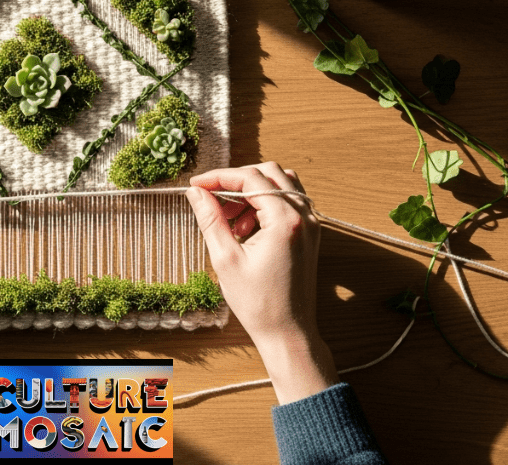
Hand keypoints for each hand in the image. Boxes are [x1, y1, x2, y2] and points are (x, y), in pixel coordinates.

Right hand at [185, 162, 337, 403]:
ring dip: (251, 192)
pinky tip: (245, 228)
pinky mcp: (310, 233)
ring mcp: (311, 224)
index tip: (197, 185)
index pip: (250, 178)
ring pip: (280, 184)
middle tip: (210, 199)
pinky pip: (288, 202)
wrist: (288, 332)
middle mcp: (304, 216)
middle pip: (268, 174)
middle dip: (235, 182)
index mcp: (285, 220)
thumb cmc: (258, 303)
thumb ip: (211, 220)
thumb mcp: (226, 259)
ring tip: (229, 219)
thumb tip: (196, 192)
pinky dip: (265, 204)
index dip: (219, 177)